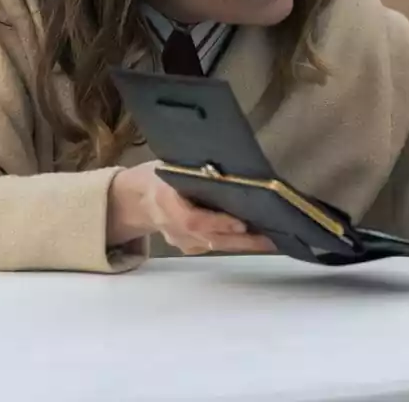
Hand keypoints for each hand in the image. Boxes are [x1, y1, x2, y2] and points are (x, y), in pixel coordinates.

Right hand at [106, 161, 276, 254]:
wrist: (136, 199)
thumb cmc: (159, 175)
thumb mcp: (170, 165)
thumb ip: (193, 170)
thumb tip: (230, 162)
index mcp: (165, 201)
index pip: (193, 220)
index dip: (217, 224)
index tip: (241, 223)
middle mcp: (172, 226)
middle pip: (209, 239)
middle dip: (243, 240)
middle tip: (272, 237)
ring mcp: (180, 240)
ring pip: (215, 245)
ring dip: (245, 244)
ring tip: (273, 238)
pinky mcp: (189, 246)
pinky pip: (214, 246)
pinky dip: (236, 243)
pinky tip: (258, 238)